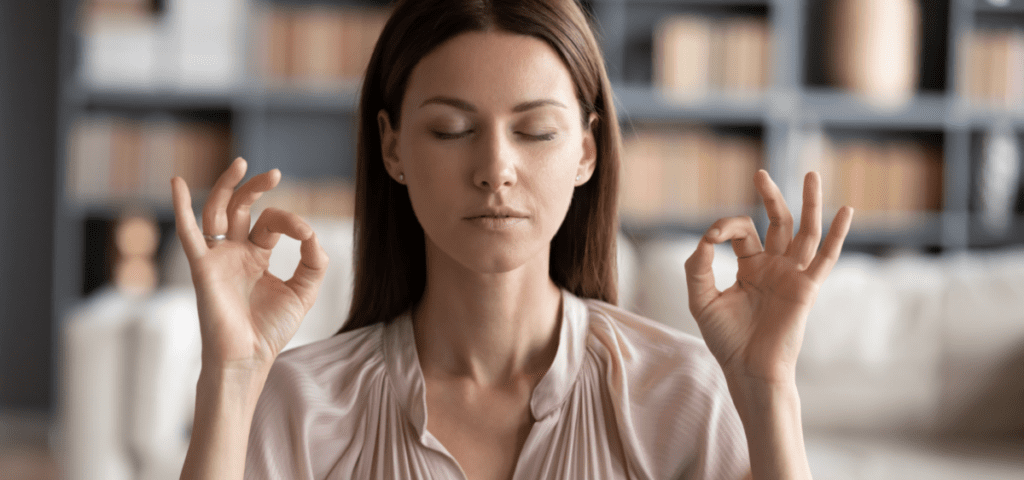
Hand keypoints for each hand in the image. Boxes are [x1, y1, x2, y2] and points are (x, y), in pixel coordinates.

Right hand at [171, 158, 328, 372]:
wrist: (249, 358)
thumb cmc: (271, 329)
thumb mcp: (303, 291)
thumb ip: (313, 262)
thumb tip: (312, 235)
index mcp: (257, 256)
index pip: (272, 224)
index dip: (292, 223)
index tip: (307, 237)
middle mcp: (234, 252)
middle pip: (241, 208)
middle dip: (256, 188)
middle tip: (273, 172)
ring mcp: (217, 257)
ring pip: (217, 212)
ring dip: (227, 186)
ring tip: (242, 163)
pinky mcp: (203, 267)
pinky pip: (188, 234)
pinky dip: (181, 207)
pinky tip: (176, 182)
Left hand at [684, 170, 852, 384]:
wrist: (749, 370)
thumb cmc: (726, 340)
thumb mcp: (701, 300)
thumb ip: (698, 268)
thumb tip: (706, 239)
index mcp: (750, 268)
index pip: (741, 232)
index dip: (724, 227)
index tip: (710, 238)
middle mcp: (774, 267)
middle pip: (777, 222)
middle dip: (770, 197)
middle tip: (760, 173)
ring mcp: (792, 275)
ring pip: (805, 231)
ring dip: (809, 203)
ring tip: (812, 174)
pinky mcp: (806, 288)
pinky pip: (826, 257)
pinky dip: (837, 234)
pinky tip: (846, 211)